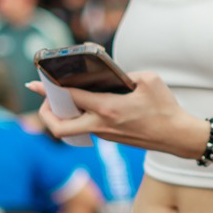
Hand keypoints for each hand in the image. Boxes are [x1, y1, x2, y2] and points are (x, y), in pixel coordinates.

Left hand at [31, 73, 204, 157]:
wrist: (177, 136)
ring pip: (72, 128)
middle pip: (59, 127)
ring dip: (64, 114)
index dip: (49, 88)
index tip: (35, 83)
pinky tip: (86, 104)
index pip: (70, 97)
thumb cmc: (165, 108)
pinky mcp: (111, 138)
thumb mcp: (149, 80)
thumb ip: (126, 74)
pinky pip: (88, 127)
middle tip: (45, 100)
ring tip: (63, 97)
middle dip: (46, 113)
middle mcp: (101, 125)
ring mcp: (105, 135)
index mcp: (108, 108)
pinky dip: (81, 116)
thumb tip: (112, 75)